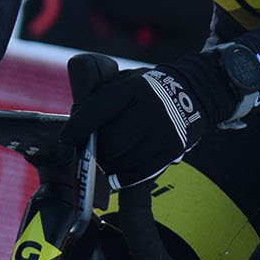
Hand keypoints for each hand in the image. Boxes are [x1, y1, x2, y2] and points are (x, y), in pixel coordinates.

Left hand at [60, 53, 238, 187]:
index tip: (66, 139)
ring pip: (123, 160)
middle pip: (110, 143)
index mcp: (131, 88)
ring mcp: (163, 130)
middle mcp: (149, 108)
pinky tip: (115, 176)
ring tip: (104, 162)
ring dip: (108, 166)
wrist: (192, 93)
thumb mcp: (125, 81)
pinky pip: (141, 173)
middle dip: (94, 152)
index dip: (77, 128)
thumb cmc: (146, 90)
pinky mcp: (173, 148)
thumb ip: (101, 98)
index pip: (96, 112)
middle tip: (89, 153)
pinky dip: (124, 178)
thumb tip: (75, 125)